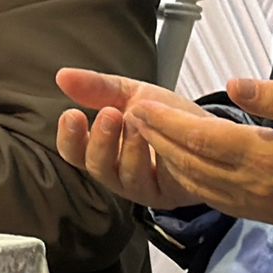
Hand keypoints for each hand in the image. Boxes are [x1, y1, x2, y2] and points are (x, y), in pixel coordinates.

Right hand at [54, 67, 201, 211]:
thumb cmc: (167, 115)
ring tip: (141, 124)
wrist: (209, 130)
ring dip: (130, 148)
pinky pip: (153, 184)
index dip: (70, 136)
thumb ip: (98, 87)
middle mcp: (117, 173)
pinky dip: (154, 160)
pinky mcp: (165, 196)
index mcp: (102, 149)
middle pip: (95, 167)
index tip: (73, 114)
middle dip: (101, 140)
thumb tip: (62, 76)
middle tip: (111, 114)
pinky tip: (160, 140)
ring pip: (123, 176)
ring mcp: (140, 187)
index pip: (73, 151)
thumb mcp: (131, 94)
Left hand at [125, 77, 272, 224]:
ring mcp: (257, 205)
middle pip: (190, 161)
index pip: (201, 138)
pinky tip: (176, 162)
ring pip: (196, 183)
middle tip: (129, 115)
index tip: (139, 104)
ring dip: (166, 158)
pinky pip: (213, 197)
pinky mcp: (262, 214)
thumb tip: (235, 84)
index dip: (165, 121)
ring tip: (144, 134)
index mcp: (267, 158)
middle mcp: (255, 187)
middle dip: (155, 137)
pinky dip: (188, 179)